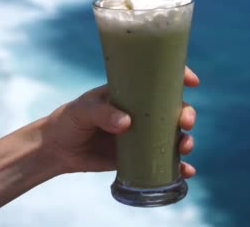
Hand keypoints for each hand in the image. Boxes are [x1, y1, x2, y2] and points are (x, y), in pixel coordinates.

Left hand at [44, 67, 199, 176]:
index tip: (192, 81)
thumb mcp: (82, 110)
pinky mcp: (139, 158)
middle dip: (186, 114)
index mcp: (130, 92)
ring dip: (185, 140)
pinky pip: (163, 162)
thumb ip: (102, 113)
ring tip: (184, 149)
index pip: (159, 79)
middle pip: (173, 109)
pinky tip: (186, 173)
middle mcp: (141, 112)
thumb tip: (127, 122)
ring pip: (172, 135)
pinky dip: (178, 168)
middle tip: (185, 123)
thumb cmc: (69, 121)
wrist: (57, 150)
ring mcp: (142, 135)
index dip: (179, 76)